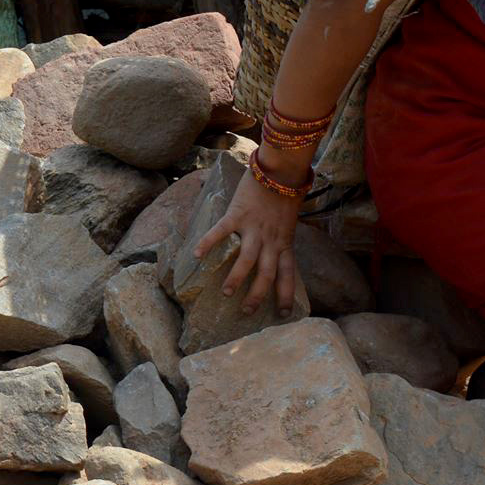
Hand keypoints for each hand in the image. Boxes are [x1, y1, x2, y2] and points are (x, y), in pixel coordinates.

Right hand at [194, 167, 305, 315]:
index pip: (288, 274)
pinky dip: (208, 242)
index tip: (283, 313)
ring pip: (247, 260)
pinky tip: (196, 254)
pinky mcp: (238, 215)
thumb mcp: (288, 223)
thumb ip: (280, 239)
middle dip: (257, 296)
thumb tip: (273, 252)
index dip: (285, 294)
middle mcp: (271, 240)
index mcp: (284, 242)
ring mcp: (254, 228)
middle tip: (246, 311)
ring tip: (227, 292)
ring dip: (237, 278)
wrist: (280, 171)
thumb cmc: (285, 195)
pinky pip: (221, 231)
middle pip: (267, 274)